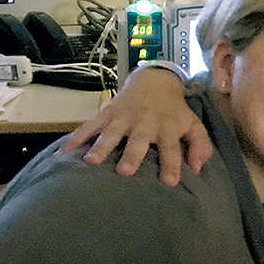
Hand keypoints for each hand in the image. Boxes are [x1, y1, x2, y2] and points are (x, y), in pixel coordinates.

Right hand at [60, 66, 212, 184]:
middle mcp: (144, 122)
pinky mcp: (106, 113)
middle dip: (131, 155)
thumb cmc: (174, 111)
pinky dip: (76, 138)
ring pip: (111, 132)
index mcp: (167, 127)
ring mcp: (123, 117)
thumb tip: (198, 167)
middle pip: (137, 140)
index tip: (169, 182)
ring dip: (101, 146)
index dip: (171, 164)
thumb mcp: (193, 124)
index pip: (171, 147)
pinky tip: (63, 153)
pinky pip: (89, 125)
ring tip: (90, 162)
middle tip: (124, 172)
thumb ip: (200, 144)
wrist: (154, 81)